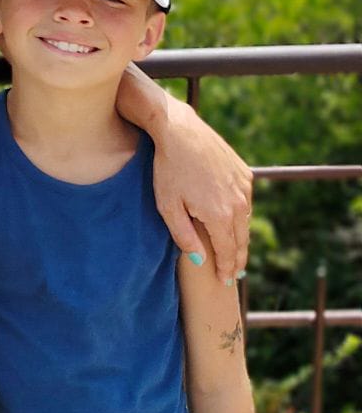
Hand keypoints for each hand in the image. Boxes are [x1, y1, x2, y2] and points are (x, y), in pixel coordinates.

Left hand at [125, 69, 251, 282]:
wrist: (179, 131)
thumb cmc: (167, 169)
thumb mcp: (167, 206)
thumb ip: (183, 236)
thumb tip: (199, 259)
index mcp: (221, 215)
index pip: (229, 251)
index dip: (227, 268)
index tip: (226, 281)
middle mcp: (239, 203)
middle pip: (242, 239)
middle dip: (238, 258)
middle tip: (234, 273)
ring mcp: (244, 187)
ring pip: (245, 220)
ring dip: (239, 235)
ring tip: (233, 249)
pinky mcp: (244, 173)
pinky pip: (244, 200)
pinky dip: (239, 213)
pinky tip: (230, 219)